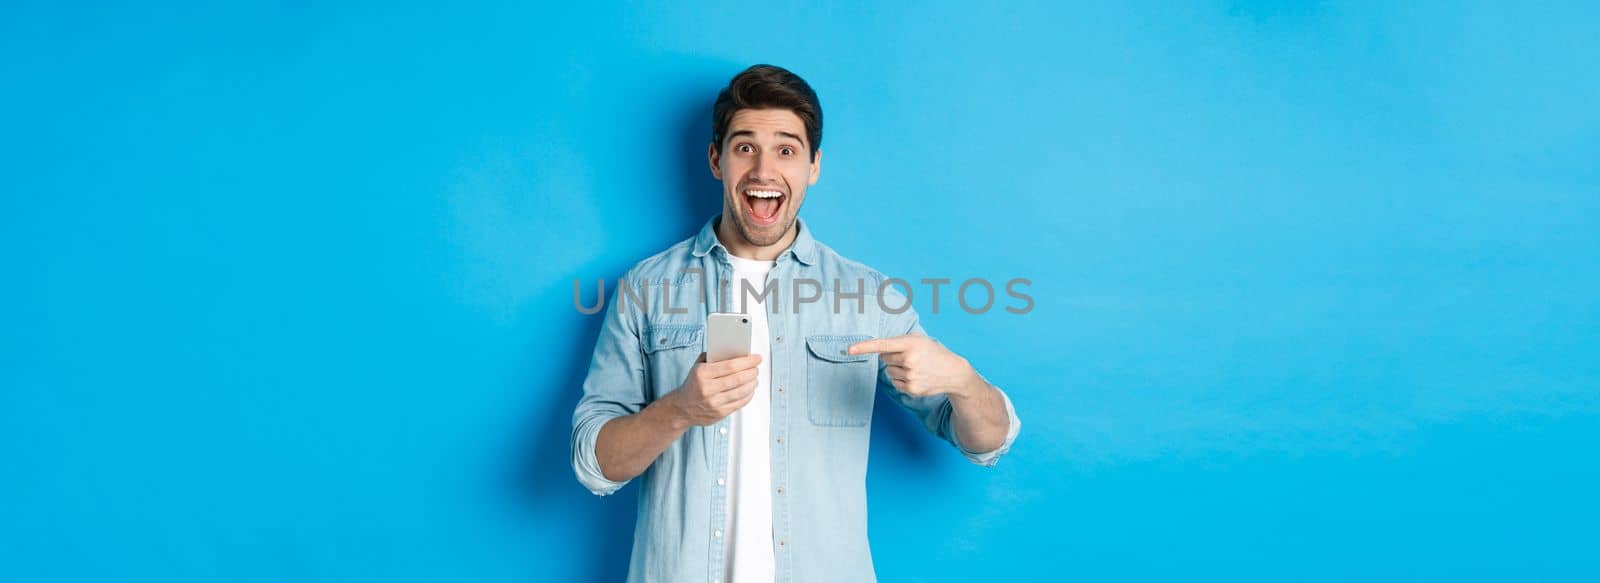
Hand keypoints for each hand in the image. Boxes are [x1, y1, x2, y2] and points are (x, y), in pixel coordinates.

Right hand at [662, 353, 761, 426]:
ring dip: (752, 383)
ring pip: (741, 392)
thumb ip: (714, 358)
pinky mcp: (720, 413)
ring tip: (755, 378)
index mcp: (702, 374)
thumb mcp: (697, 367)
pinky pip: (740, 403)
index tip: (756, 358)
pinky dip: (748, 395)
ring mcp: (714, 403)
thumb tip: (735, 352)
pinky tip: (750, 389)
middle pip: (738, 378)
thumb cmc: (693, 385)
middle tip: (756, 367)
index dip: (747, 361)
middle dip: (752, 371)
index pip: (730, 366)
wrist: (682, 408)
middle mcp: (707, 389)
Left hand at [848, 334, 983, 399]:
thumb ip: (898, 342)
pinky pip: (895, 382)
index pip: (882, 344)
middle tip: (911, 357)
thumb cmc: (933, 352)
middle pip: (884, 359)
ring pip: (889, 372)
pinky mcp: (911, 389)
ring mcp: (910, 376)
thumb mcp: (919, 340)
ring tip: (916, 367)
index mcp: (910, 343)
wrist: (953, 372)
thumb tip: (878, 352)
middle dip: (893, 357)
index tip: (849, 349)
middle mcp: (909, 359)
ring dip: (898, 369)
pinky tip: (916, 377)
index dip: (864, 347)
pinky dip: (902, 379)